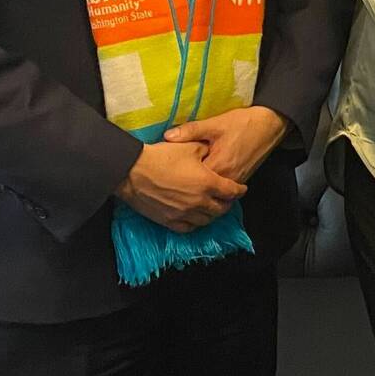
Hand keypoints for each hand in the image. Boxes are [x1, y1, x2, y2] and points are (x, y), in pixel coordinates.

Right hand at [115, 141, 246, 232]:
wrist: (132, 171)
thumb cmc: (161, 156)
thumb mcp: (189, 147)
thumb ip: (206, 151)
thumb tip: (212, 151)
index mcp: (207, 183)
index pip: (231, 191)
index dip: (239, 190)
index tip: (241, 189)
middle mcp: (199, 202)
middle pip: (221, 209)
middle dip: (227, 203)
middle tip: (227, 199)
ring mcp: (184, 214)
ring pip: (206, 220)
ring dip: (212, 214)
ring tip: (212, 208)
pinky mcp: (169, 221)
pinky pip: (188, 228)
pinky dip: (195, 223)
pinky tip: (195, 217)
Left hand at [163, 105, 289, 183]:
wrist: (269, 124)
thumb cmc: (243, 123)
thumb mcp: (215, 124)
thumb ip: (191, 131)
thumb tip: (167, 136)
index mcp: (219, 166)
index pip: (193, 180)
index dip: (179, 176)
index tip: (168, 170)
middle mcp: (228, 178)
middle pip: (203, 188)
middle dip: (189, 183)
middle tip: (174, 176)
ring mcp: (236, 180)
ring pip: (213, 189)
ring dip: (201, 185)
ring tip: (186, 178)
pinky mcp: (241, 178)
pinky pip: (223, 187)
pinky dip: (213, 183)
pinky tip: (204, 175)